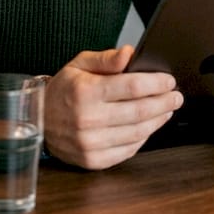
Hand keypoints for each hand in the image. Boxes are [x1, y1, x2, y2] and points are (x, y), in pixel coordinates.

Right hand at [43, 45, 182, 169]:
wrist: (37, 120)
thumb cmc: (62, 90)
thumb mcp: (79, 64)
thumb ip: (106, 59)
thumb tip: (129, 53)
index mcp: (86, 92)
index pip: (132, 86)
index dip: (157, 83)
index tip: (169, 81)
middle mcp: (88, 119)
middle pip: (140, 111)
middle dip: (164, 102)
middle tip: (176, 97)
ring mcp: (90, 143)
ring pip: (138, 132)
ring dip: (158, 120)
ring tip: (166, 110)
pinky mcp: (93, 160)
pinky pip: (128, 150)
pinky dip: (143, 138)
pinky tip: (148, 127)